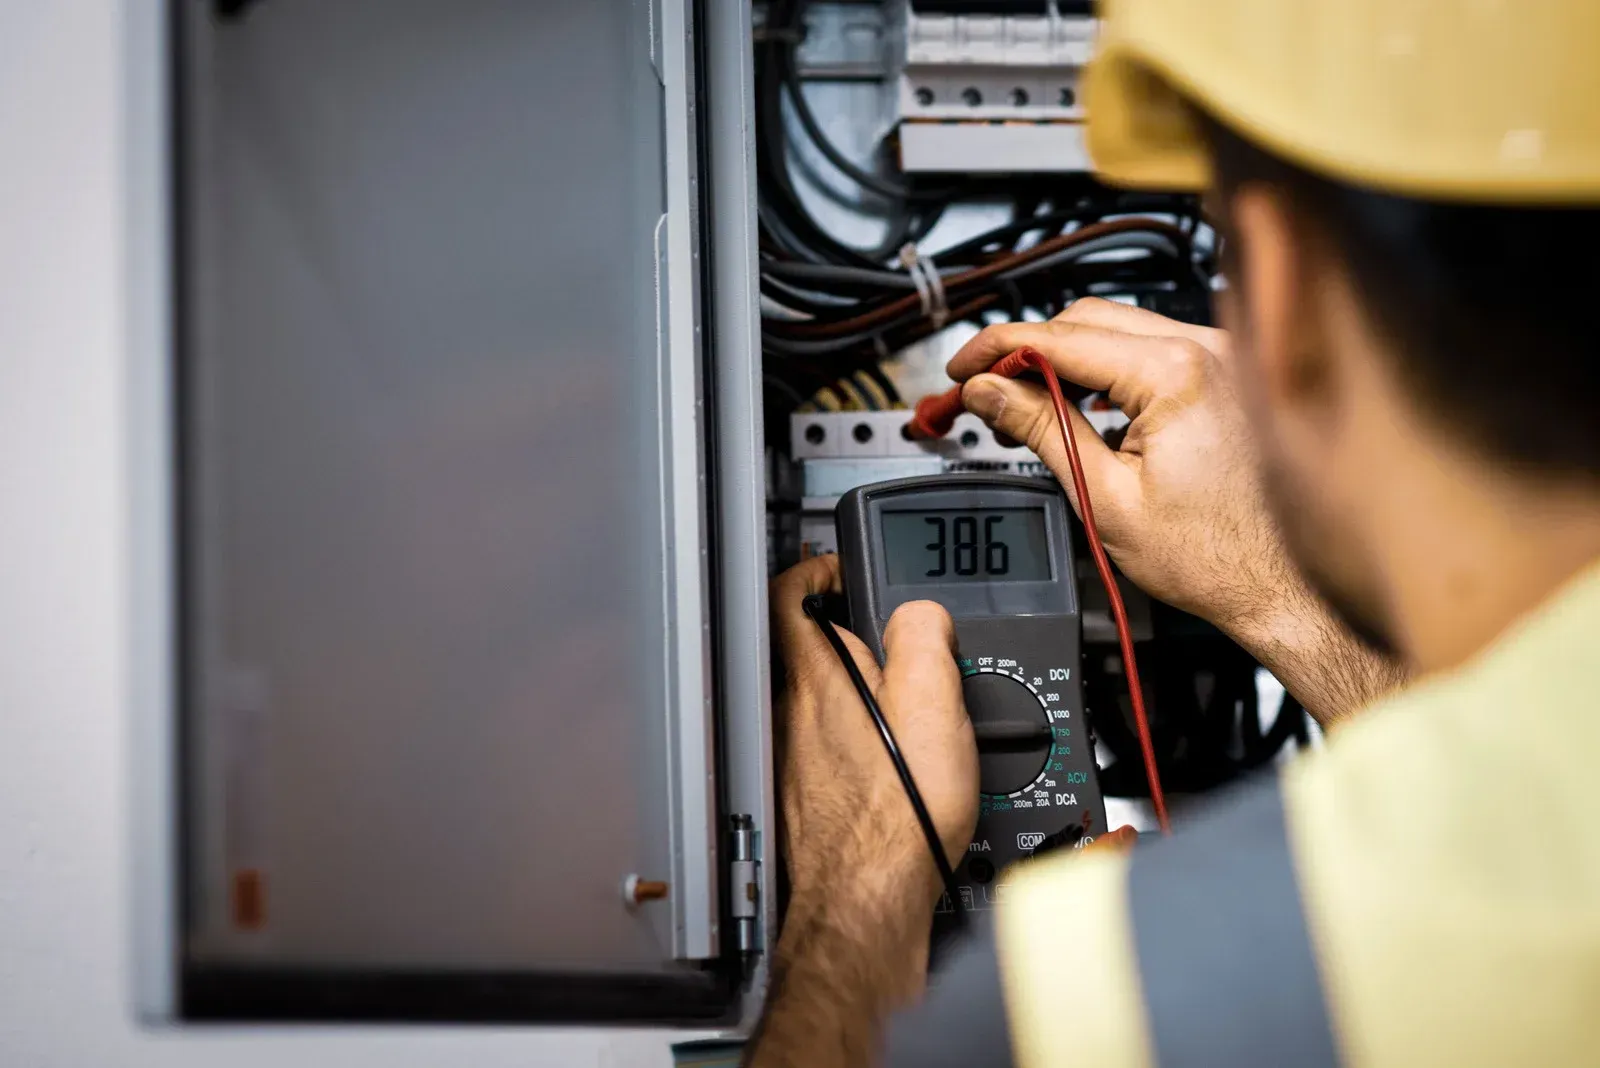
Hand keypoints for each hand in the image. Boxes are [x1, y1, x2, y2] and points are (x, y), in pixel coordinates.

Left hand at [770, 554, 976, 923]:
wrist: (869, 902)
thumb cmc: (897, 818)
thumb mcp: (933, 704)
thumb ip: (922, 638)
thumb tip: (919, 612)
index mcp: (817, 679)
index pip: (790, 593)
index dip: (815, 568)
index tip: (839, 567)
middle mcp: (791, 715)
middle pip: (806, 648)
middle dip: (848, 636)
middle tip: (892, 641)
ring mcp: (790, 759)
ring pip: (816, 702)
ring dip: (853, 693)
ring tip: (905, 708)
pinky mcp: (801, 800)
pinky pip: (823, 750)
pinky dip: (854, 744)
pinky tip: (891, 769)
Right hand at [949, 298, 1405, 723]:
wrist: (1282, 587)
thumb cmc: (1215, 557)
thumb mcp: (1104, 496)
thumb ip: (1041, 429)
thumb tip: (990, 392)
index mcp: (1175, 372)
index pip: (1059, 337)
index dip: (996, 350)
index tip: (962, 367)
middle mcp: (1208, 349)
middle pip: (1086, 320)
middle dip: (1027, 351)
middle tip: (985, 391)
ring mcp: (1225, 357)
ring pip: (1120, 329)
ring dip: (1067, 358)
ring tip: (1028, 404)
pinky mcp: (1230, 374)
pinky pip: (1154, 349)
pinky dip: (1110, 369)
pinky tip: (1085, 405)